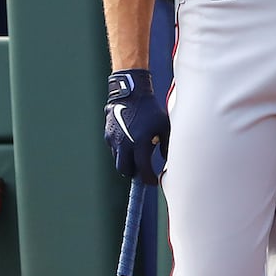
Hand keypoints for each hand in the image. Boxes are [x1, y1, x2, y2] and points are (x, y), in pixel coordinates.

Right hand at [104, 68, 169, 183]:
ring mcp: (114, 139)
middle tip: (142, 170)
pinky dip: (121, 150)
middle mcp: (125, 143)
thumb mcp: (164, 127)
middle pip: (125, 170)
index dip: (149, 178)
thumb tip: (167, 161)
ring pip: (118, 160)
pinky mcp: (108, 134)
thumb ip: (166, 146)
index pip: (143, 169)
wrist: (131, 93)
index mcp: (140, 143)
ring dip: (127, 161)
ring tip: (137, 152)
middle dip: (134, 172)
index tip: (153, 182)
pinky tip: (130, 140)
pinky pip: (114, 149)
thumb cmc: (151, 110)